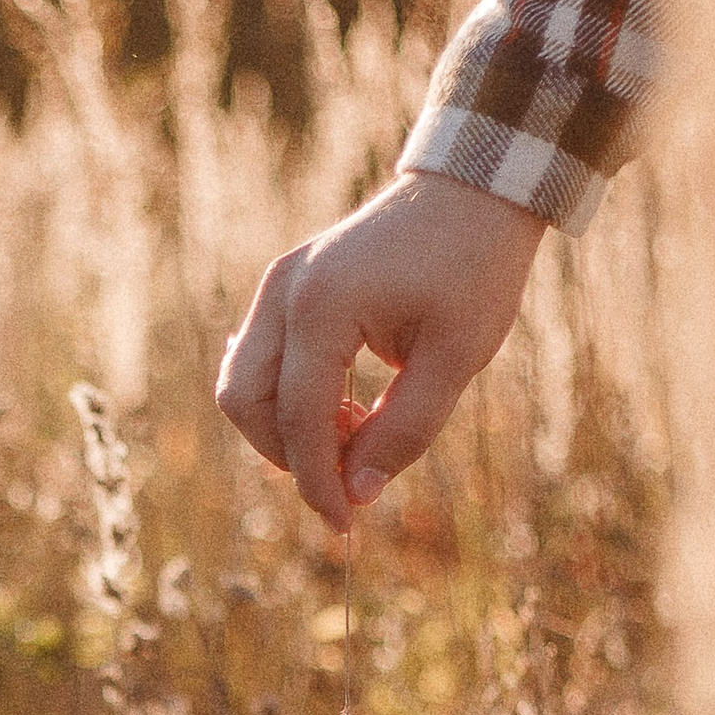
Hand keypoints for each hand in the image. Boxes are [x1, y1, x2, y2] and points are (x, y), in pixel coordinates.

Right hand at [216, 173, 546, 532]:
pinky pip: (259, 357)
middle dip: (288, 457)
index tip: (347, 524)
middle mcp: (284, 292)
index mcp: (324, 308)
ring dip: (284, 429)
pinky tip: (341, 408)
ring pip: (241, 383)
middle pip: (245, 403)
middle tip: (347, 481)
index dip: (318, 481)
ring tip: (352, 437)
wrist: (472, 190)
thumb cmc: (473, 268)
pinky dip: (287, 397)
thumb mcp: (456, 358)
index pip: (300, 418)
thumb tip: (359, 492)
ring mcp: (278, 284)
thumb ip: (405, 430)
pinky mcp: (285, 284)